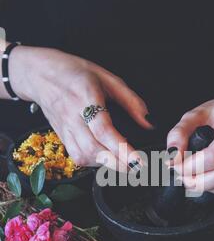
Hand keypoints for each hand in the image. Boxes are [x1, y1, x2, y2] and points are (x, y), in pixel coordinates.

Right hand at [9, 46, 152, 168]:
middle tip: (136, 168)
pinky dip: (93, 163)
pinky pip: (76, 157)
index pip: (104, 130)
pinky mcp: (61, 137)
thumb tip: (148, 122)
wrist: (39, 73)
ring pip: (84, 156)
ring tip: (122, 163)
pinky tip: (104, 158)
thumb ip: (131, 101)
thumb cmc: (75, 72)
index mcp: (86, 97)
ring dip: (105, 164)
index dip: (122, 148)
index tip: (138, 160)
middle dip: (117, 163)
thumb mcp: (108, 78)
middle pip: (94, 149)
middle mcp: (73, 115)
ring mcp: (65, 128)